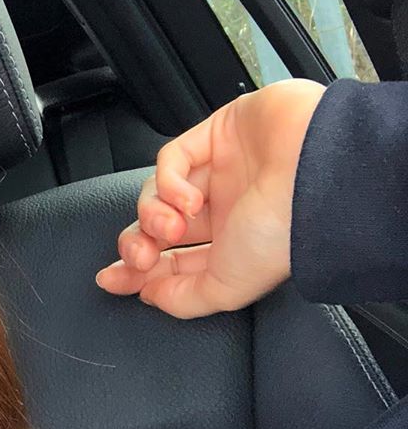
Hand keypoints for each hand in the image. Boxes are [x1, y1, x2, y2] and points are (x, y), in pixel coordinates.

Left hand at [94, 78, 326, 317]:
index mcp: (233, 243)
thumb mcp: (226, 288)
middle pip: (157, 225)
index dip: (138, 270)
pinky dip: (167, 181)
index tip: (112, 280)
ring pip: (158, 191)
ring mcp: (222, 168)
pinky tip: (185, 198)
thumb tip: (147, 294)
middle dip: (138, 244)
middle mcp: (227, 206)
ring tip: (170, 227)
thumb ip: (182, 298)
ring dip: (152, 214)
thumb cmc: (283, 234)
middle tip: (143, 256)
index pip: (173, 258)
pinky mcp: (219, 131)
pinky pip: (172, 157)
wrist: (315, 180)